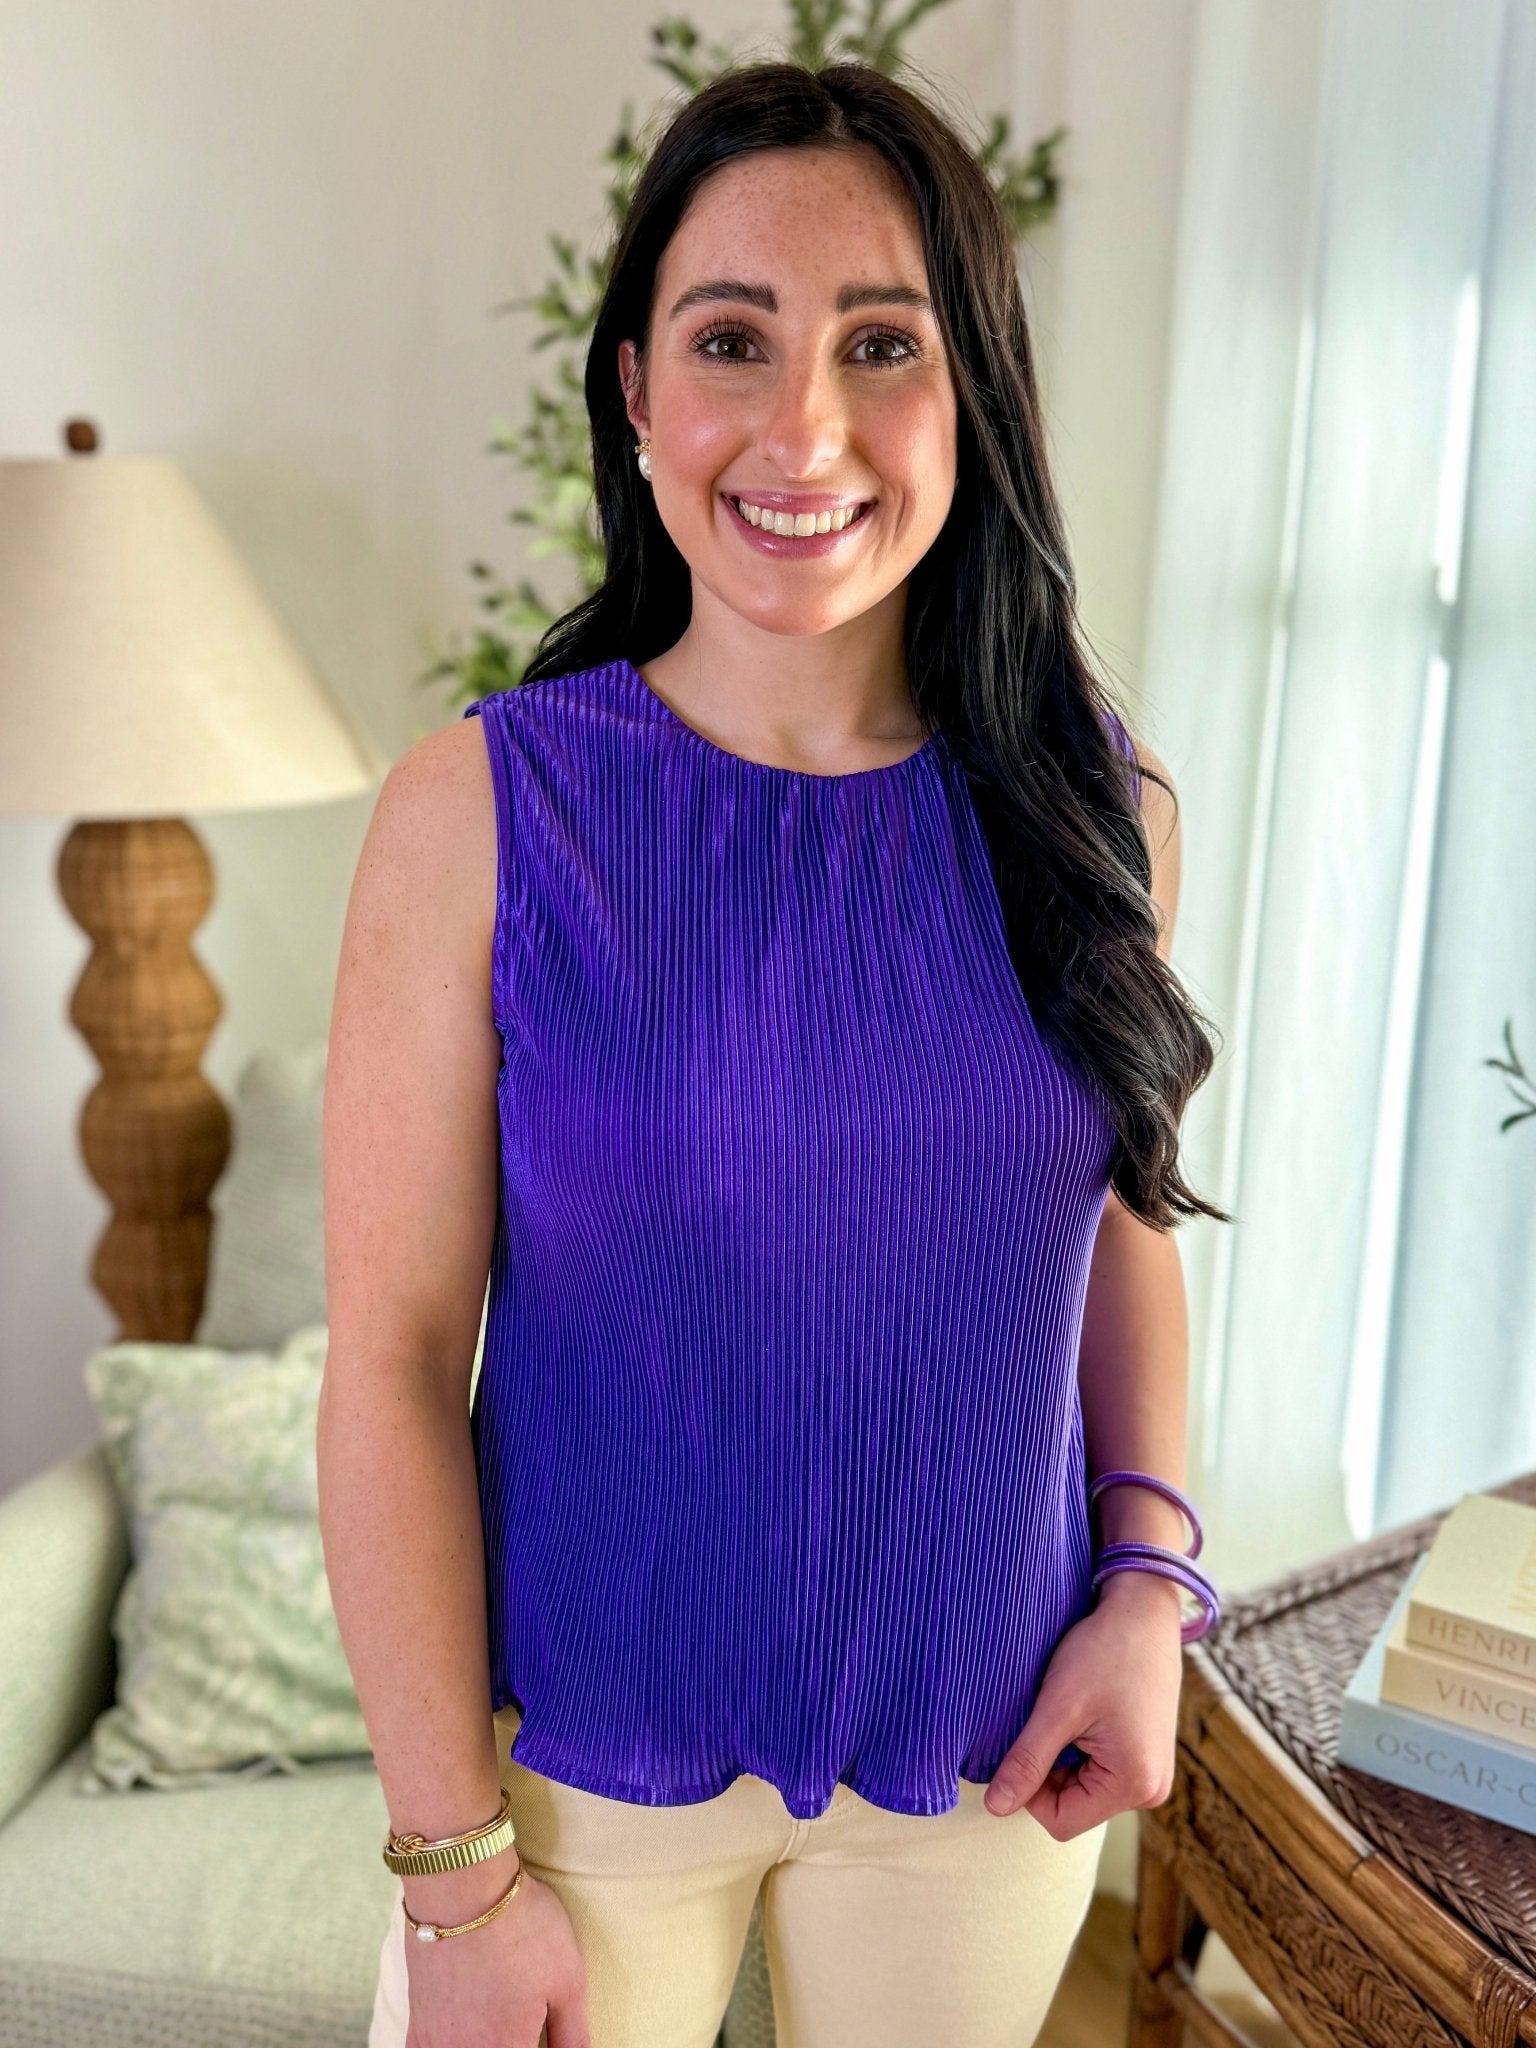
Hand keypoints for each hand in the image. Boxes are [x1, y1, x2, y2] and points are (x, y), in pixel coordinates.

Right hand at [404, 1859, 589, 2046]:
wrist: (461, 1886)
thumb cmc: (521, 1927)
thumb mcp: (568, 1980)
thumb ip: (573, 2036)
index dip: (540, 2046)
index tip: (541, 2033)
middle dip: (513, 2041)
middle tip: (524, 2018)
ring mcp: (437, 2043)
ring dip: (483, 2043)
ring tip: (497, 2018)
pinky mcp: (416, 2024)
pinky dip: (446, 2045)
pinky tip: (458, 2033)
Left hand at [983, 1573, 1183, 1839]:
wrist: (1144, 1610)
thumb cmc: (1105, 1651)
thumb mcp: (1059, 1706)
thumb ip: (1027, 1761)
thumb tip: (995, 1808)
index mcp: (1134, 1785)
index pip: (1060, 1820)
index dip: (1030, 1788)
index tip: (1028, 1738)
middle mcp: (1151, 1790)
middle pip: (1074, 1806)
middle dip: (1050, 1769)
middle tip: (1052, 1718)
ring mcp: (1152, 1773)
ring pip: (1083, 1787)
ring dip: (1064, 1755)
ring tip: (1071, 1710)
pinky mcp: (1146, 1755)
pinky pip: (1100, 1770)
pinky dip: (1080, 1746)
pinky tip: (1085, 1710)